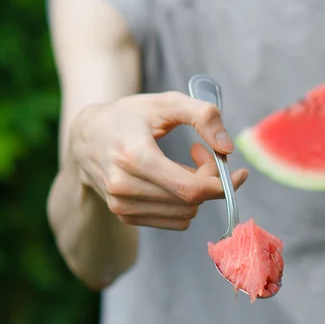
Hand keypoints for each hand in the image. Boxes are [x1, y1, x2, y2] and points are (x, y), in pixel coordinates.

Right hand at [68, 91, 247, 229]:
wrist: (86, 136)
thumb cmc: (130, 116)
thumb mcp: (167, 102)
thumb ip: (204, 116)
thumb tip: (227, 150)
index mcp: (134, 156)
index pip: (190, 189)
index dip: (222, 184)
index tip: (238, 171)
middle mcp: (124, 186)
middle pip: (191, 202)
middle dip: (210, 181)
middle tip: (204, 154)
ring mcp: (122, 205)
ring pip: (185, 215)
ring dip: (198, 192)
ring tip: (186, 164)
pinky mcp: (125, 216)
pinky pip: (175, 221)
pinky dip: (184, 204)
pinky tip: (175, 180)